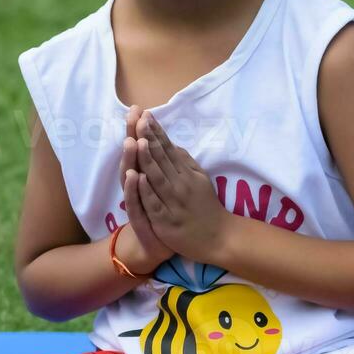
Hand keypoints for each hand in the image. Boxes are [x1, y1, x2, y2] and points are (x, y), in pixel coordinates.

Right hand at [119, 104, 173, 270]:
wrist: (155, 245)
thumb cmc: (162, 212)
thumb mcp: (164, 185)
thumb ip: (162, 163)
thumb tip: (160, 140)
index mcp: (144, 175)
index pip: (140, 147)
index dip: (138, 129)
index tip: (138, 108)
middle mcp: (136, 185)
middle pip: (132, 156)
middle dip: (132, 136)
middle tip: (131, 116)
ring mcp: (136, 200)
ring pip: (130, 177)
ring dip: (130, 159)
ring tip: (131, 141)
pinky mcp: (140, 217)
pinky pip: (135, 201)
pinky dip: (133, 189)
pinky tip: (134, 175)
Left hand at [133, 108, 230, 265]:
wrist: (218, 238)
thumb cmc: (206, 207)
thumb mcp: (201, 180)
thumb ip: (186, 162)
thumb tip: (173, 145)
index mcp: (187, 173)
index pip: (169, 149)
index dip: (157, 133)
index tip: (146, 116)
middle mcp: (180, 184)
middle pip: (162, 159)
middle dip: (149, 138)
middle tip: (139, 119)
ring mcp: (173, 202)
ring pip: (157, 177)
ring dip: (146, 159)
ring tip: (137, 141)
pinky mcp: (165, 220)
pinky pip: (153, 203)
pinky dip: (144, 190)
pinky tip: (136, 177)